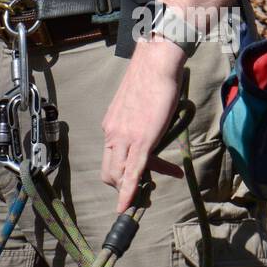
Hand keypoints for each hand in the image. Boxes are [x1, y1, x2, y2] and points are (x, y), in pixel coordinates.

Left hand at [101, 37, 186, 211]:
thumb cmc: (152, 79)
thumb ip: (136, 125)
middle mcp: (112, 134)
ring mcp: (124, 138)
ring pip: (119, 176)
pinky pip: (133, 172)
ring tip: (149, 193)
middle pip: (109, 173)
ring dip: (131, 192)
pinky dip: (129, 192)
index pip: (110, 159)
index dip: (118, 176)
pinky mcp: (141, 140)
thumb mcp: (138, 107)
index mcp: (110, 126)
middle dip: (121, 189)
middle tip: (140, 193)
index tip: (131, 183)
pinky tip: (130, 205)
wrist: (158, 62)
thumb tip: (145, 135)